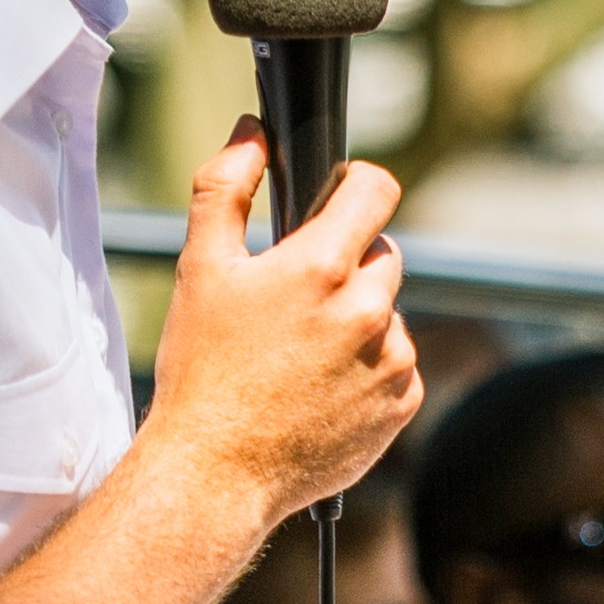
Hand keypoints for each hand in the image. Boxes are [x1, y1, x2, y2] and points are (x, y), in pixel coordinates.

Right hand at [147, 121, 417, 523]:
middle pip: (381, 254)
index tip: (340, 197)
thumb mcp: (201, 268)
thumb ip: (226, 187)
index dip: (357, 184)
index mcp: (322, 267)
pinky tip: (321, 388)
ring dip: (359, 320)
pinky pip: (398, 364)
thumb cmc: (202, 370)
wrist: (216, 472)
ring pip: (390, 312)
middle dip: (346, 264)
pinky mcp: (402, 404)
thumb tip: (252, 132)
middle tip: (296, 300)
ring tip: (302, 354)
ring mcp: (393, 360)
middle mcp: (369, 310)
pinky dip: (370, 368)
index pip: (376, 189)